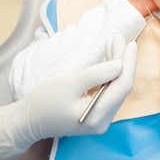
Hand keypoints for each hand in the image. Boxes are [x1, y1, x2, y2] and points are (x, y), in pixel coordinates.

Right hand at [0, 36, 136, 159]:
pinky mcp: (96, 112)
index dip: (128, 64)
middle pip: (121, 87)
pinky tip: (109, 56)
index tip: (130, 44)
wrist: (28, 120)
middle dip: (122, 61)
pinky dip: (108, 72)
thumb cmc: (45, 102)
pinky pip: (108, 89)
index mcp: (97, 117)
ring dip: (116, 64)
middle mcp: (103, 121)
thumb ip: (97, 74)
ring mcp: (101, 118)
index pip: (122, 87)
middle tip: (119, 39)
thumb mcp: (70, 83)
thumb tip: (120, 63)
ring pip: (116, 87)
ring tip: (114, 43)